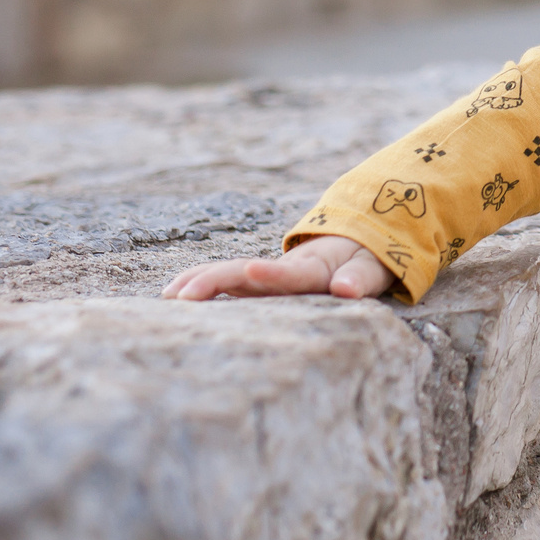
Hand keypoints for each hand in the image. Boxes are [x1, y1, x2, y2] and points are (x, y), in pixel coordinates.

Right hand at [161, 235, 399, 301]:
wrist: (356, 240)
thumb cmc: (363, 261)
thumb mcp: (371, 269)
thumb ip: (359, 278)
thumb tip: (346, 288)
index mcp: (312, 270)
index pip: (289, 275)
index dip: (270, 275)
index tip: (249, 271)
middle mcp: (281, 270)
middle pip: (242, 272)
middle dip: (213, 282)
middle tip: (182, 297)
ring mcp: (266, 275)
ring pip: (226, 274)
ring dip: (198, 283)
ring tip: (169, 298)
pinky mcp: (257, 283)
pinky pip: (224, 281)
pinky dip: (199, 286)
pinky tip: (172, 297)